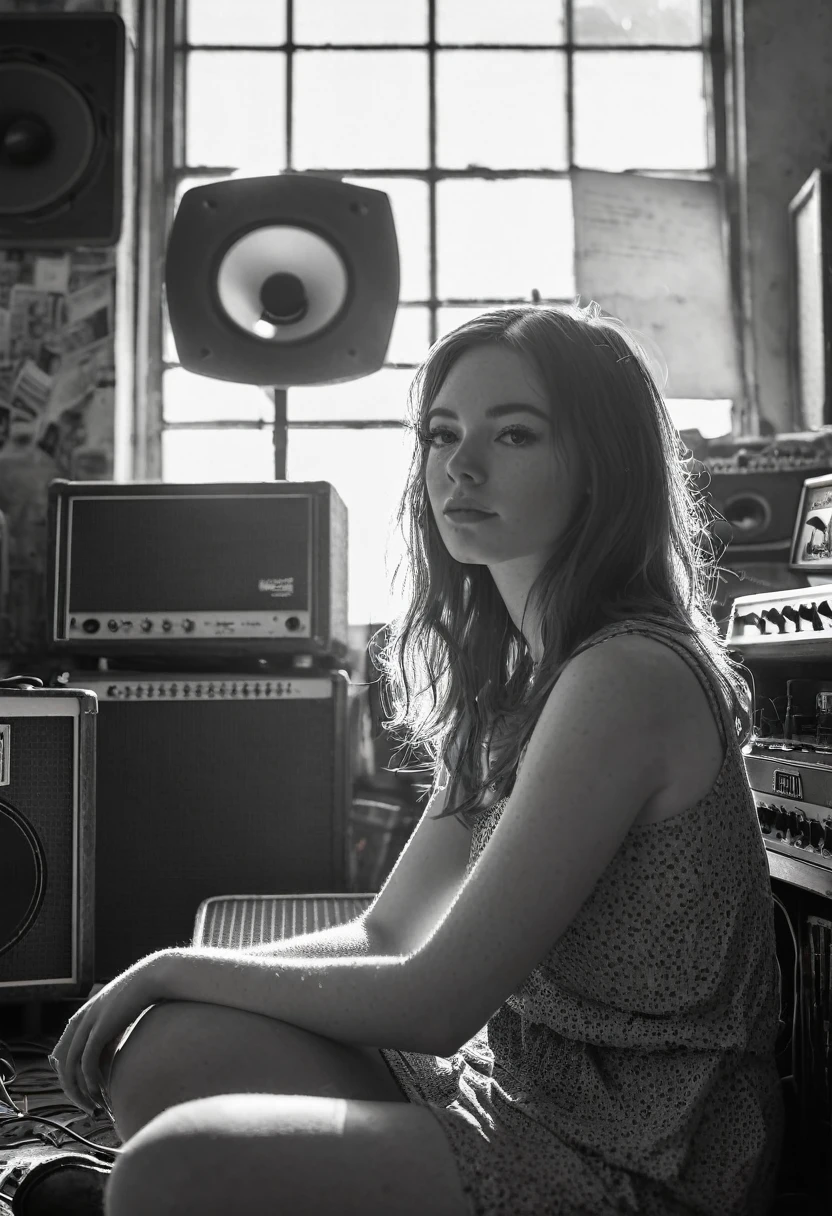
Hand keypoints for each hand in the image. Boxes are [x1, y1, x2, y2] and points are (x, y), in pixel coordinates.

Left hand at [50, 950, 175, 1114]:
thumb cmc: (138, 999)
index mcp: (79, 1020)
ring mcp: (86, 1025)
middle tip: (88, 1109)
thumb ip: (105, 1035)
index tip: (84, 1094)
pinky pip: (86, 1062)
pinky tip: (100, 1093)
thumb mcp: (114, 1017)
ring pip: (71, 1068)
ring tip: (95, 1107)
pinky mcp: (99, 1029)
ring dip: (81, 1092)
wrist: (151, 978)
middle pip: (62, 1066)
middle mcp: (78, 1023)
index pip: (60, 1057)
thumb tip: (106, 1063)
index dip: (69, 1079)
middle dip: (73, 1091)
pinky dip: (90, 1082)